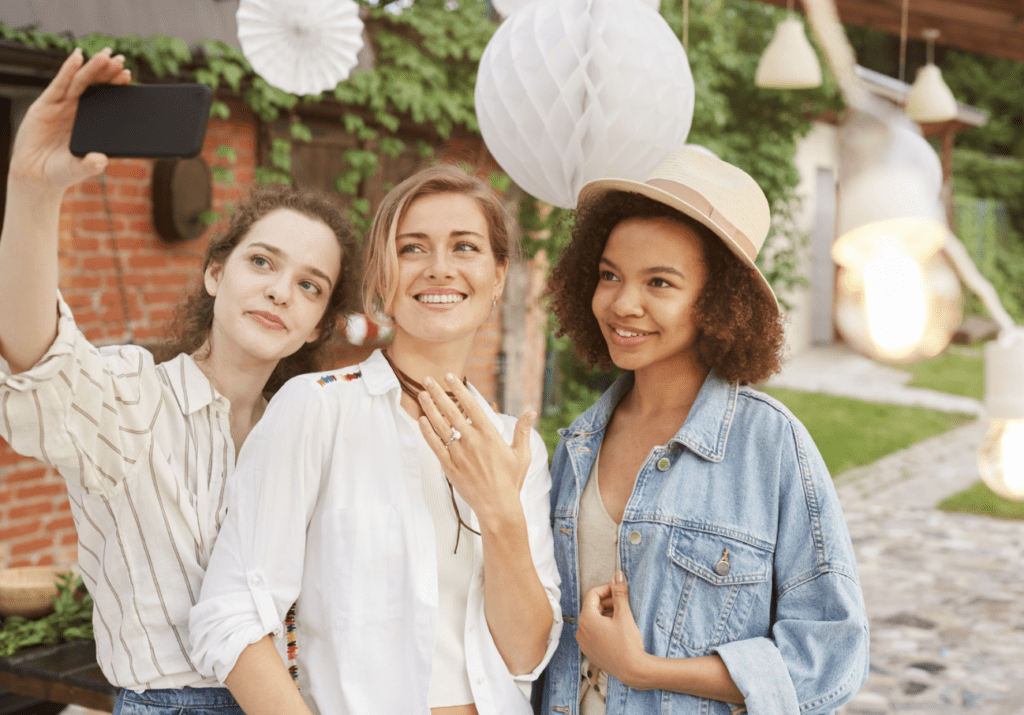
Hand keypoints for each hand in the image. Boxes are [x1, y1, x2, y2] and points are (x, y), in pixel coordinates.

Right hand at [10, 47, 130, 194]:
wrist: (35, 176)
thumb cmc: (61, 171)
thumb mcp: (78, 169)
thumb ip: (90, 165)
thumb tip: (101, 160)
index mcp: (92, 123)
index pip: (107, 100)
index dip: (116, 87)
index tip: (128, 76)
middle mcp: (79, 111)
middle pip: (95, 86)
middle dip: (107, 72)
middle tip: (120, 59)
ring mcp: (62, 106)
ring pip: (80, 82)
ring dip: (92, 67)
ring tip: (105, 55)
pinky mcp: (45, 105)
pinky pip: (59, 85)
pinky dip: (68, 70)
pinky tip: (77, 57)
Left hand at [417, 373, 535, 523]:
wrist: (498, 506)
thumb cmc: (511, 481)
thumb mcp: (522, 454)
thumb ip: (523, 431)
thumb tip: (531, 411)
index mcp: (489, 435)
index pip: (471, 405)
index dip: (459, 389)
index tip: (450, 377)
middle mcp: (472, 441)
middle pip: (452, 411)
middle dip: (438, 394)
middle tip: (428, 379)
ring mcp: (459, 454)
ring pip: (441, 426)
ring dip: (430, 408)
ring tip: (422, 394)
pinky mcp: (449, 467)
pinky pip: (435, 446)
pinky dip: (427, 432)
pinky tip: (421, 420)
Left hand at [576, 571, 649, 689]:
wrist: (633, 670)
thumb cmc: (628, 642)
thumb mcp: (624, 614)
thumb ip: (619, 592)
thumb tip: (618, 574)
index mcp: (586, 618)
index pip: (592, 594)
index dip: (607, 588)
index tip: (619, 589)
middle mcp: (580, 630)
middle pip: (592, 607)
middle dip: (608, 602)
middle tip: (624, 603)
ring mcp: (584, 642)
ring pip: (593, 620)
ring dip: (606, 614)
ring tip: (622, 617)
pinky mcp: (589, 651)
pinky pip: (593, 633)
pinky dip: (603, 627)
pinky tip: (617, 630)